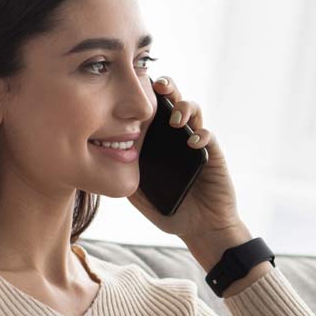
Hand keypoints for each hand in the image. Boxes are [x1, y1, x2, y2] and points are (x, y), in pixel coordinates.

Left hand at [127, 75, 242, 240]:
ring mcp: (195, 142)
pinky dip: (200, 134)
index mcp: (158, 142)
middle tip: (159, 86)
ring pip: (193, 111)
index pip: (151, 110)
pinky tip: (192, 142)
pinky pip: (208, 135)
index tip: (134, 88)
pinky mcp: (212, 153)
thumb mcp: (141, 197)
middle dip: (167, 88)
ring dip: (185, 107)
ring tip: (175, 119)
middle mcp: (177, 136)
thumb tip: (102, 162)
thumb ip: (126, 177)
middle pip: (173, 101)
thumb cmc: (172, 211)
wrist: (202, 228)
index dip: (145, 96)